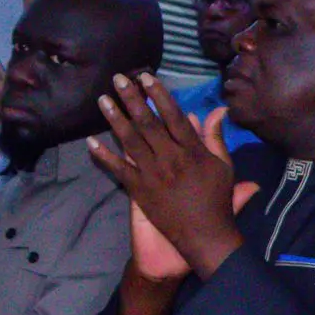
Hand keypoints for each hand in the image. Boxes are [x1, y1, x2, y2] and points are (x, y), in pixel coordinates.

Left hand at [89, 76, 255, 279]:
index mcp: (192, 151)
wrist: (205, 236)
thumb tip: (217, 110)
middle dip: (131, 99)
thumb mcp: (224, 166)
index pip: (173, 116)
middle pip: (148, 123)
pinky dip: (104, 156)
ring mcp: (152, 174)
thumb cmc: (217, 200)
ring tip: (102, 100)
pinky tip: (91, 141)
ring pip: (130, 141)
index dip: (158, 95)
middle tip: (118, 79)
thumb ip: (215, 137)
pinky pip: (118, 169)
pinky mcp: (139, 190)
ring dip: (115, 119)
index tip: (146, 77)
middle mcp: (170, 159)